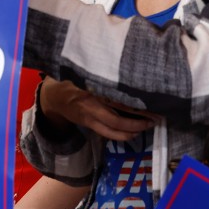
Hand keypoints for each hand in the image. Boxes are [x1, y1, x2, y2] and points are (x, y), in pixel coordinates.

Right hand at [39, 79, 155, 141]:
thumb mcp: (87, 74)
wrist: (54, 97)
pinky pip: (107, 132)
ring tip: (146, 127)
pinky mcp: (88, 125)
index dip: (135, 107)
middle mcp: (91, 107)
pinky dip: (121, 134)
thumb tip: (130, 76)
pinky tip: (132, 131)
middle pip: (116, 122)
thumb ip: (104, 78)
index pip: (117, 102)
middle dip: (136, 124)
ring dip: (130, 132)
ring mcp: (89, 119)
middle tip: (154, 121)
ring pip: (112, 131)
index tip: (151, 105)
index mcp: (92, 92)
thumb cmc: (74, 80)